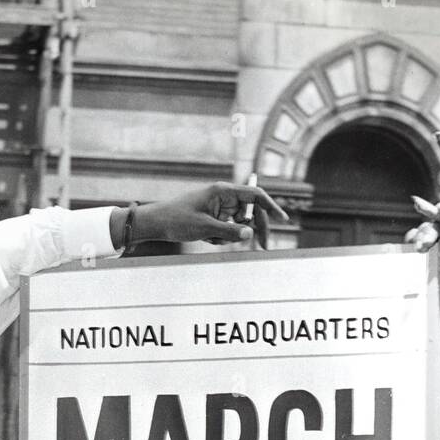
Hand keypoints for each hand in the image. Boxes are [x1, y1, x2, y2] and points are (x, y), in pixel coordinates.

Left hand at [135, 183, 287, 249]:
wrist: (157, 224)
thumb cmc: (177, 220)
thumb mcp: (205, 229)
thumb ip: (230, 232)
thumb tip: (251, 234)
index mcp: (223, 192)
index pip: (255, 196)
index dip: (271, 207)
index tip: (283, 220)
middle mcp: (223, 197)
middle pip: (251, 212)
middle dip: (256, 229)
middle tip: (263, 247)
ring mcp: (219, 208)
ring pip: (239, 225)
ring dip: (230, 236)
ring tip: (210, 238)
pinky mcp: (214, 218)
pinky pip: (227, 231)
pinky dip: (221, 238)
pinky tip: (206, 238)